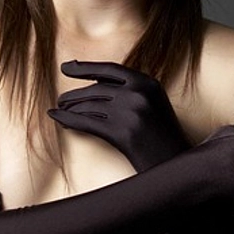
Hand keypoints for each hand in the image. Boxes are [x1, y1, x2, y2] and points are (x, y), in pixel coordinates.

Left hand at [47, 60, 190, 170]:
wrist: (177, 165)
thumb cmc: (164, 140)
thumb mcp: (155, 107)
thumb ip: (133, 93)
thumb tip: (98, 87)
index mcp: (149, 83)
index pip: (110, 70)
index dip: (85, 68)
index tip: (67, 68)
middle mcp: (139, 94)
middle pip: (97, 89)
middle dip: (75, 95)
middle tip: (61, 99)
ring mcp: (130, 113)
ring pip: (89, 105)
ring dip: (70, 108)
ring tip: (59, 110)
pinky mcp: (122, 133)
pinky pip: (87, 122)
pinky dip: (68, 120)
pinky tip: (57, 118)